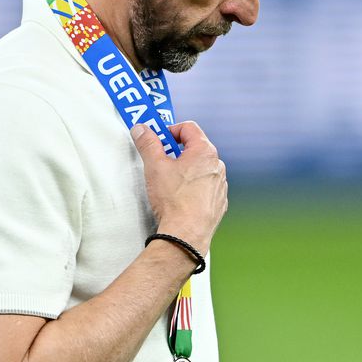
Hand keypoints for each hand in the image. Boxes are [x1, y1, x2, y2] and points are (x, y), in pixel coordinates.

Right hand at [130, 120, 226, 252]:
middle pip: (194, 148)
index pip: (188, 128)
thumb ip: (148, 143)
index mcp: (204, 152)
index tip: (157, 138)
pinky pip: (204, 186)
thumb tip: (142, 129)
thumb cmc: (174, 200)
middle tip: (159, 159)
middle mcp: (216, 166)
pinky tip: (179, 197)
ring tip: (168, 182)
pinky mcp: (218, 202)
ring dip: (184, 169)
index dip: (169, 130)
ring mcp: (219, 185)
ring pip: (200, 168)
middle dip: (175, 151)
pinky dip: (192, 186)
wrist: (186, 234)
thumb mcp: (155, 166)